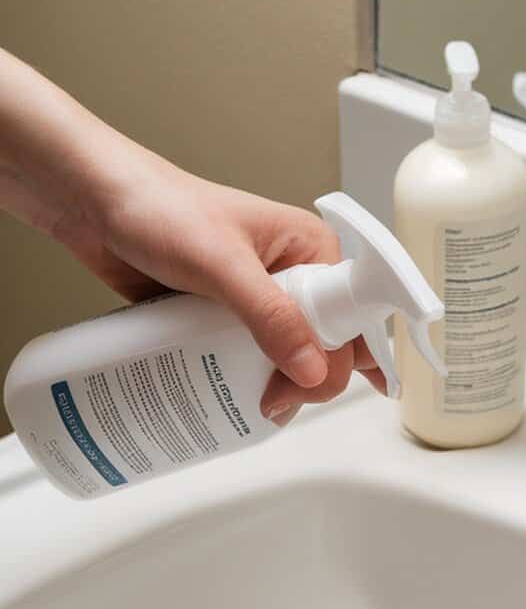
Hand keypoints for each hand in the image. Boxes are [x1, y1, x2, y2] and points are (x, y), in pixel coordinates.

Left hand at [0, 49, 382, 422]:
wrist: (90, 201)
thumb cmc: (157, 207)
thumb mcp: (221, 264)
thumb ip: (271, 316)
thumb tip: (311, 368)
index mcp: (310, 249)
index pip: (352, 317)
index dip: (340, 360)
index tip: (308, 388)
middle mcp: (291, 275)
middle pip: (324, 346)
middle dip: (306, 381)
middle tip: (273, 401)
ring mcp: (256, 299)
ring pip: (285, 357)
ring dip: (274, 385)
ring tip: (253, 407)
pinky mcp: (222, 317)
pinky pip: (245, 358)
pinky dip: (242, 380)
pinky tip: (232, 398)